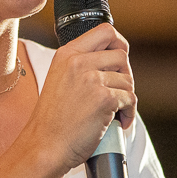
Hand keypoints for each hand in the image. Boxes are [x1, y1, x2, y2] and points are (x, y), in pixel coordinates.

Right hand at [26, 23, 136, 171]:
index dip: (119, 43)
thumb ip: (81, 66)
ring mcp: (92, 79)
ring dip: (126, 98)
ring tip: (115, 113)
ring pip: (128, 80)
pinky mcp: (104, 98)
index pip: (105, 31)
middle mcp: (79, 62)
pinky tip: (119, 122)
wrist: (45, 146)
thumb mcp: (59, 79)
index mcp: (67, 54)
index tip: (122, 58)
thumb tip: (112, 61)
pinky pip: (130, 99)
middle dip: (126, 75)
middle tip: (119, 93)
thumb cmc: (52, 120)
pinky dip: (129, 113)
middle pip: (121, 55)